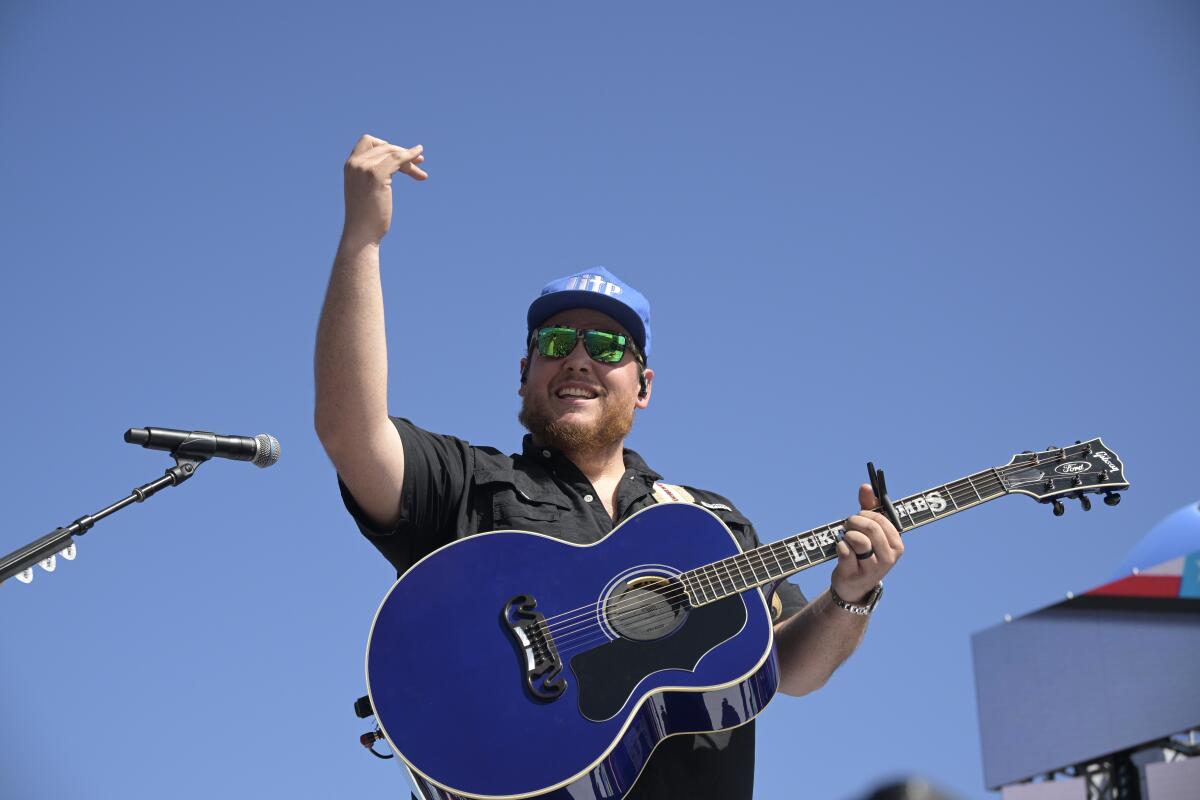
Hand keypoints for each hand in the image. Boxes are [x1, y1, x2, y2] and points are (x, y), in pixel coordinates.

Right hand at [341, 134, 426, 247]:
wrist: (361, 234)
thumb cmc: (367, 218)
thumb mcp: (366, 191)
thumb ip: (372, 176)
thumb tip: (391, 168)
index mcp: (350, 165)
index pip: (368, 141)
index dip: (386, 146)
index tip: (399, 156)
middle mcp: (354, 163)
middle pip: (384, 147)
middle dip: (402, 153)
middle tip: (420, 162)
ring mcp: (364, 168)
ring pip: (392, 152)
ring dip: (409, 158)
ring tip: (422, 166)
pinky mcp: (376, 175)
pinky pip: (397, 159)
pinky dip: (410, 155)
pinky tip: (419, 156)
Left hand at [831, 484, 903, 602]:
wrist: (854, 585)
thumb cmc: (865, 552)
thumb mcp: (871, 531)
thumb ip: (869, 507)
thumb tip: (866, 486)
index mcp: (897, 545)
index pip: (882, 519)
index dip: (866, 514)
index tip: (860, 516)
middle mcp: (888, 558)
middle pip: (870, 528)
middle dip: (854, 521)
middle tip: (848, 524)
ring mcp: (872, 568)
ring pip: (857, 540)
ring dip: (847, 535)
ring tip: (846, 539)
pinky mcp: (854, 574)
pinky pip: (844, 551)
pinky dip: (839, 546)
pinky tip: (842, 551)